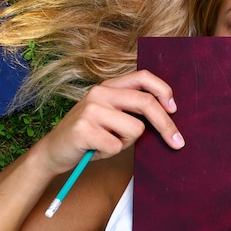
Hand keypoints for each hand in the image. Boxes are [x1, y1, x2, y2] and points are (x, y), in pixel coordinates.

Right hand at [35, 70, 183, 175]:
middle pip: (146, 103)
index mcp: (109, 86)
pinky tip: (95, 150)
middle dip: (166, 125)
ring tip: (107, 143)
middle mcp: (100, 92)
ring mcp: (90, 109)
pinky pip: (116, 146)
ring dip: (126, 143)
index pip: (143, 77)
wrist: (52, 152)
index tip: (174, 110)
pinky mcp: (83, 129)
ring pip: (135, 129)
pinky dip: (110, 153)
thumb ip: (133, 109)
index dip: (163, 91)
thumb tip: (170, 114)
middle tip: (178, 143)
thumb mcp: (112, 116)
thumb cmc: (90, 136)